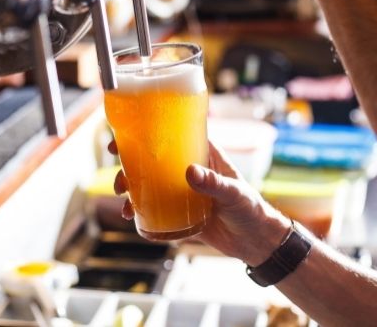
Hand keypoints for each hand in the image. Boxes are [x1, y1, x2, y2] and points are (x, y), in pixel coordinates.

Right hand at [109, 140, 289, 265]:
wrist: (257, 242)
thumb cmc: (251, 209)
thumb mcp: (234, 193)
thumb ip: (214, 183)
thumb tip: (189, 172)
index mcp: (202, 154)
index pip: (170, 136)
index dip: (144, 133)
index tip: (122, 137)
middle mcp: (187, 169)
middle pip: (151, 161)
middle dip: (129, 167)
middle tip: (119, 181)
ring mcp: (181, 191)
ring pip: (148, 184)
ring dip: (131, 191)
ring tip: (124, 204)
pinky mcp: (179, 212)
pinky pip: (154, 208)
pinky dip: (140, 212)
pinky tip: (131, 218)